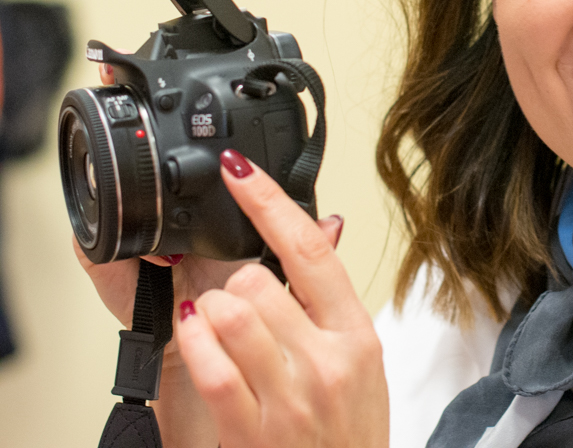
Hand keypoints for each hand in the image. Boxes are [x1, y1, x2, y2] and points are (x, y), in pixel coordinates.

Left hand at [76, 59, 351, 447]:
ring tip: (217, 325)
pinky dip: (192, 342)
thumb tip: (325, 227)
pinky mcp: (252, 429)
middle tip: (238, 303)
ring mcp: (291, 396)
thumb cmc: (350, 432)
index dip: (270, 202)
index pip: (313, 249)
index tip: (240, 169)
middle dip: (235, 284)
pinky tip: (195, 335)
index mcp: (357, 334)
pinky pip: (209, 364)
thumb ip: (333, 298)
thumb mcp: (361, 361)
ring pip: (230, 313)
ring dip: (210, 313)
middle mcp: (328, 361)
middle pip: (259, 280)